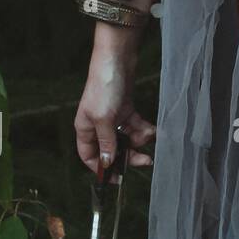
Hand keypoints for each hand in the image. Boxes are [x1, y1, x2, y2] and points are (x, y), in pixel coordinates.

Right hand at [74, 39, 155, 173]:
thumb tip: (107, 164)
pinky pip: (137, 126)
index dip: (101, 169)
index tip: (116, 179)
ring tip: (148, 135)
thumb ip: (107, 143)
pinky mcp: (126, 109)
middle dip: (129, 156)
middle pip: (113, 150)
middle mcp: (98, 125)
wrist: (117, 59)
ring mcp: (113, 118)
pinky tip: (154, 130)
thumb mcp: (104, 119)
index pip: (89, 156)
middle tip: (144, 160)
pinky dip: (145, 129)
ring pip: (128, 139)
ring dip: (140, 140)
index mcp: (85, 129)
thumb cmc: (104, 87)